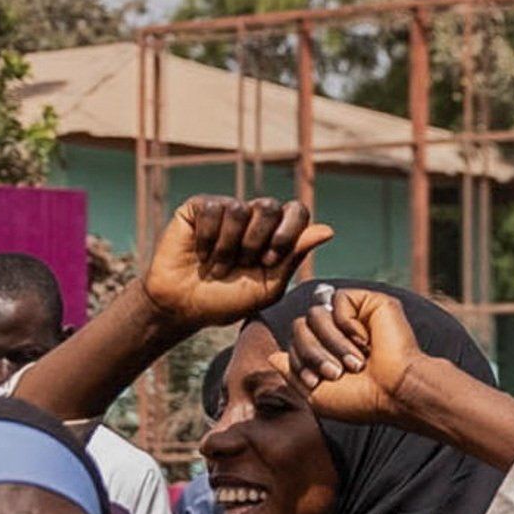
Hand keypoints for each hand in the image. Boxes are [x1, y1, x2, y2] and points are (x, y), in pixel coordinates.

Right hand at [132, 195, 331, 334]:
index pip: (297, 211)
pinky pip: (212, 210)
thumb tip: (328, 230)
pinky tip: (200, 254)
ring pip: (239, 208)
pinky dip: (207, 239)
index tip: (269, 260)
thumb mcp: (268, 286)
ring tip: (218, 265)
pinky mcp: (198, 208)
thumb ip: (294, 257)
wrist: (185, 307)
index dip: (287, 233)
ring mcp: (225, 210)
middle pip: (270, 206)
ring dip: (228, 246)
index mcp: (275, 233)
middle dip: (256, 240)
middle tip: (242, 263)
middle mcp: (252, 217)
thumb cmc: (228, 300)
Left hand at [284, 285, 409, 423]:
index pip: (293, 342)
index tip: (319, 382)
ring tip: (356, 361)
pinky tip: (366, 340)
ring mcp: (354, 316)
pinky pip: (338, 300)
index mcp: (328, 351)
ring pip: (315, 314)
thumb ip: (291, 374)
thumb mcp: (316, 395)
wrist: (396, 393)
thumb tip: (272, 356)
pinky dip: (347, 324)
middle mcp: (339, 332)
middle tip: (337, 372)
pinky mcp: (370, 302)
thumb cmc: (363, 400)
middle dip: (313, 353)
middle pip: (299, 326)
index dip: (300, 361)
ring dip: (332, 342)